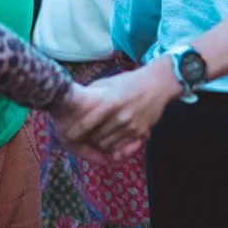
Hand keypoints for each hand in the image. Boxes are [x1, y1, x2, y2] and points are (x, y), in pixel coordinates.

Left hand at [57, 58, 179, 155]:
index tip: (66, 135)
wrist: (161, 83)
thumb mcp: (110, 82)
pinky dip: (112, 146)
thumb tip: (73, 101)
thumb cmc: (132, 81)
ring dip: (98, 144)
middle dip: (86, 139)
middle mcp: (121, 117)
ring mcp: (132, 126)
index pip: (86, 124)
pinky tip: (109, 138)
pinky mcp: (140, 132)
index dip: (74, 133)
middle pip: (95, 138)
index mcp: (111, 102)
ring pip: (107, 145)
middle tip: (80, 138)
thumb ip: (93, 93)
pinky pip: (120, 146)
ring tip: (95, 138)